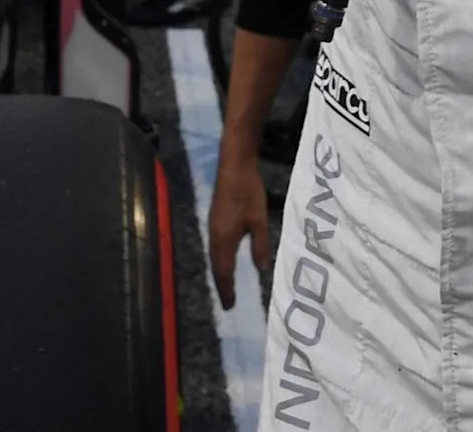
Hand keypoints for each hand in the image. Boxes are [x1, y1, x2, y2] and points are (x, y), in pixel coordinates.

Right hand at [207, 142, 274, 309]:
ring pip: (214, 257)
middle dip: (222, 285)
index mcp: (224, 239)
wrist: (233, 166)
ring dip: (220, 273)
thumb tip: (260, 270)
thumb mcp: (259, 220)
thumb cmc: (248, 193)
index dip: (227, 289)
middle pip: (216, 266)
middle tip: (227, 301)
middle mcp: (214, 236)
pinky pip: (215, 247)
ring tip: (226, 286)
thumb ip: (259, 245)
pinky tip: (225, 260)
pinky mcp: (215, 219)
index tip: (230, 306)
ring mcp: (212, 226)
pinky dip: (219, 260)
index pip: (224, 271)